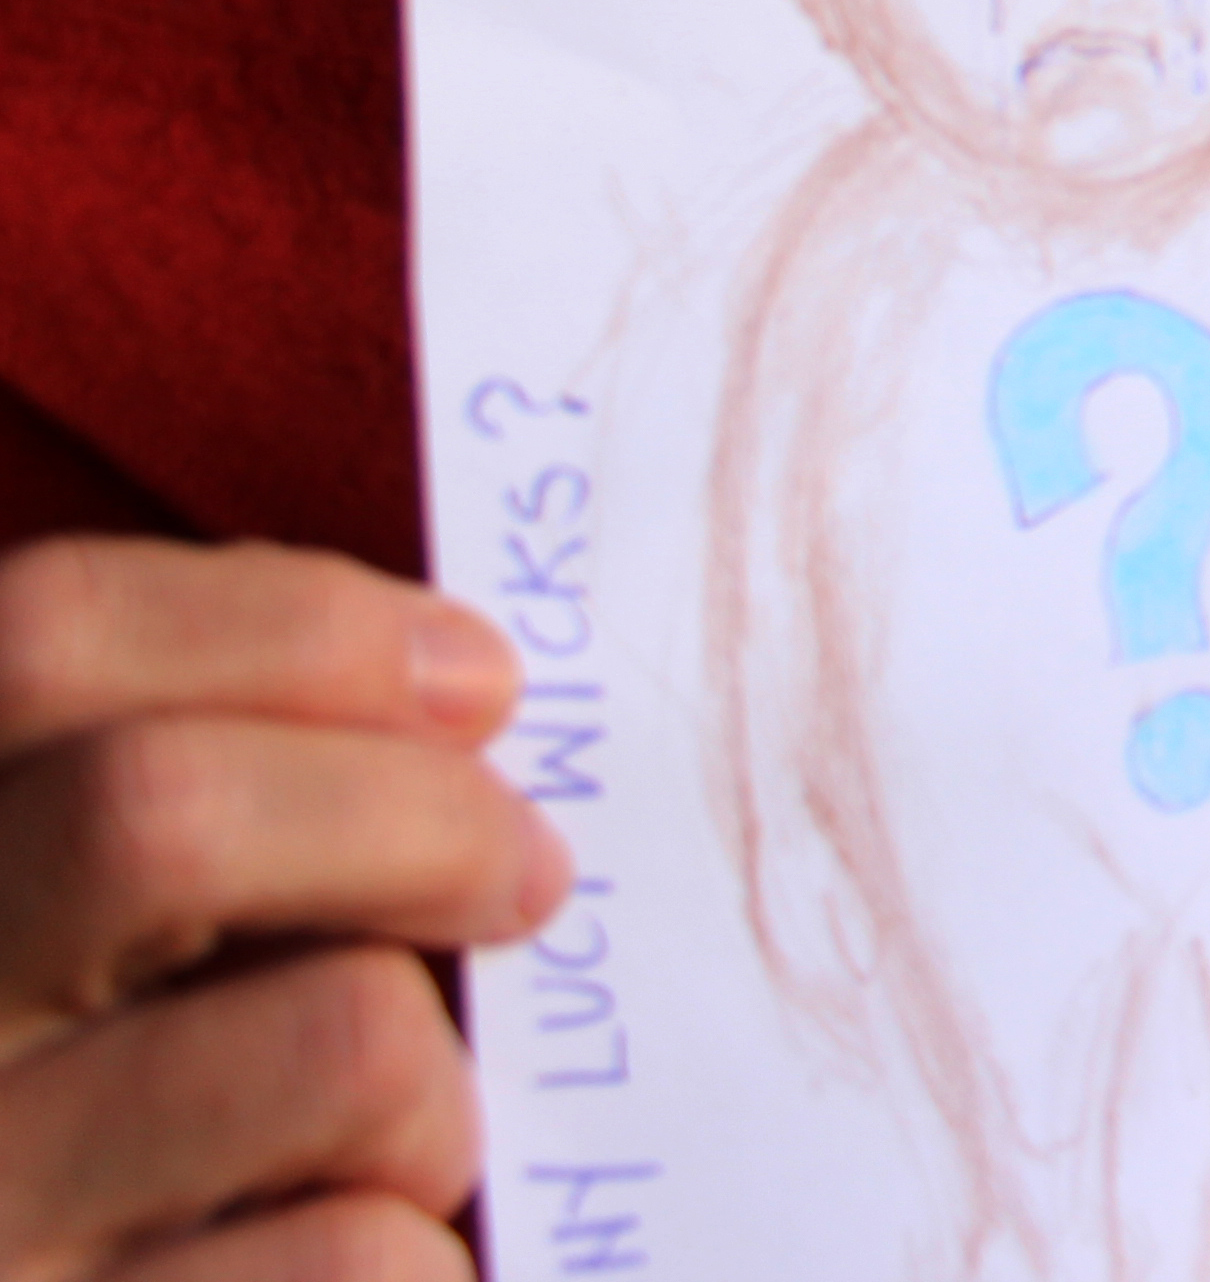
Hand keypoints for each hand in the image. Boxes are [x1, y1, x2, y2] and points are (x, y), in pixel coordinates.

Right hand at [0, 539, 576, 1281]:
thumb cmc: (120, 1122)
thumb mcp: (94, 931)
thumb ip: (208, 800)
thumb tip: (446, 680)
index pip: (47, 637)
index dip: (297, 625)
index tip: (472, 680)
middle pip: (161, 813)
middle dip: (422, 819)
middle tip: (527, 878)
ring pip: (332, 1044)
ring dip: (434, 1086)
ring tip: (398, 1144)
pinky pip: (360, 1254)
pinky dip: (421, 1252)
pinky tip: (356, 1258)